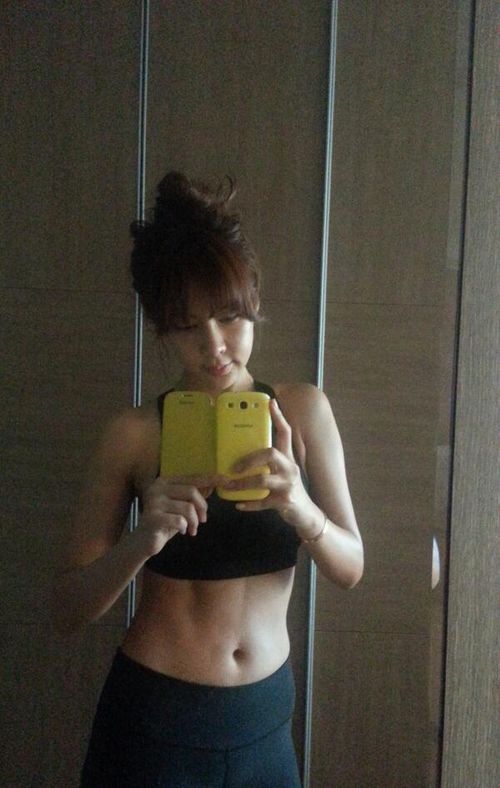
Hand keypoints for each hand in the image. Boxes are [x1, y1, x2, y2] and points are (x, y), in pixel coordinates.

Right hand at [139, 473, 221, 555]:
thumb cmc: (165, 522)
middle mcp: (157, 487)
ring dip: (194, 521)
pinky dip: (184, 527)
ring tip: (192, 529)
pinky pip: (179, 520)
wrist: (144, 541)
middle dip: (202, 507)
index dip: (210, 479)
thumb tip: (212, 483)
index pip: (192, 478)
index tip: (227, 480)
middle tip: (203, 520)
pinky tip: (181, 531)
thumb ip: (193, 496)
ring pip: (187, 507)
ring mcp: (153, 502)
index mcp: (165, 481)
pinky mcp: (152, 517)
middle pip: (191, 491)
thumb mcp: (181, 507)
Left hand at [221, 399, 314, 530]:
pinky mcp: (284, 501)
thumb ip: (269, 463)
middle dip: (249, 458)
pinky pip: (262, 501)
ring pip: (262, 479)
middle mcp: (290, 468)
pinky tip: (238, 504)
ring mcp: (288, 485)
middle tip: (234, 466)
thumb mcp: (282, 472)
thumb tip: (241, 455)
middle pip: (270, 453)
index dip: (278, 417)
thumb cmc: (288, 489)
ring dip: (242, 483)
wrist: (306, 513)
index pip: (286, 433)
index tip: (270, 403)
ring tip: (228, 485)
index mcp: (288, 458)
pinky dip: (249, 504)